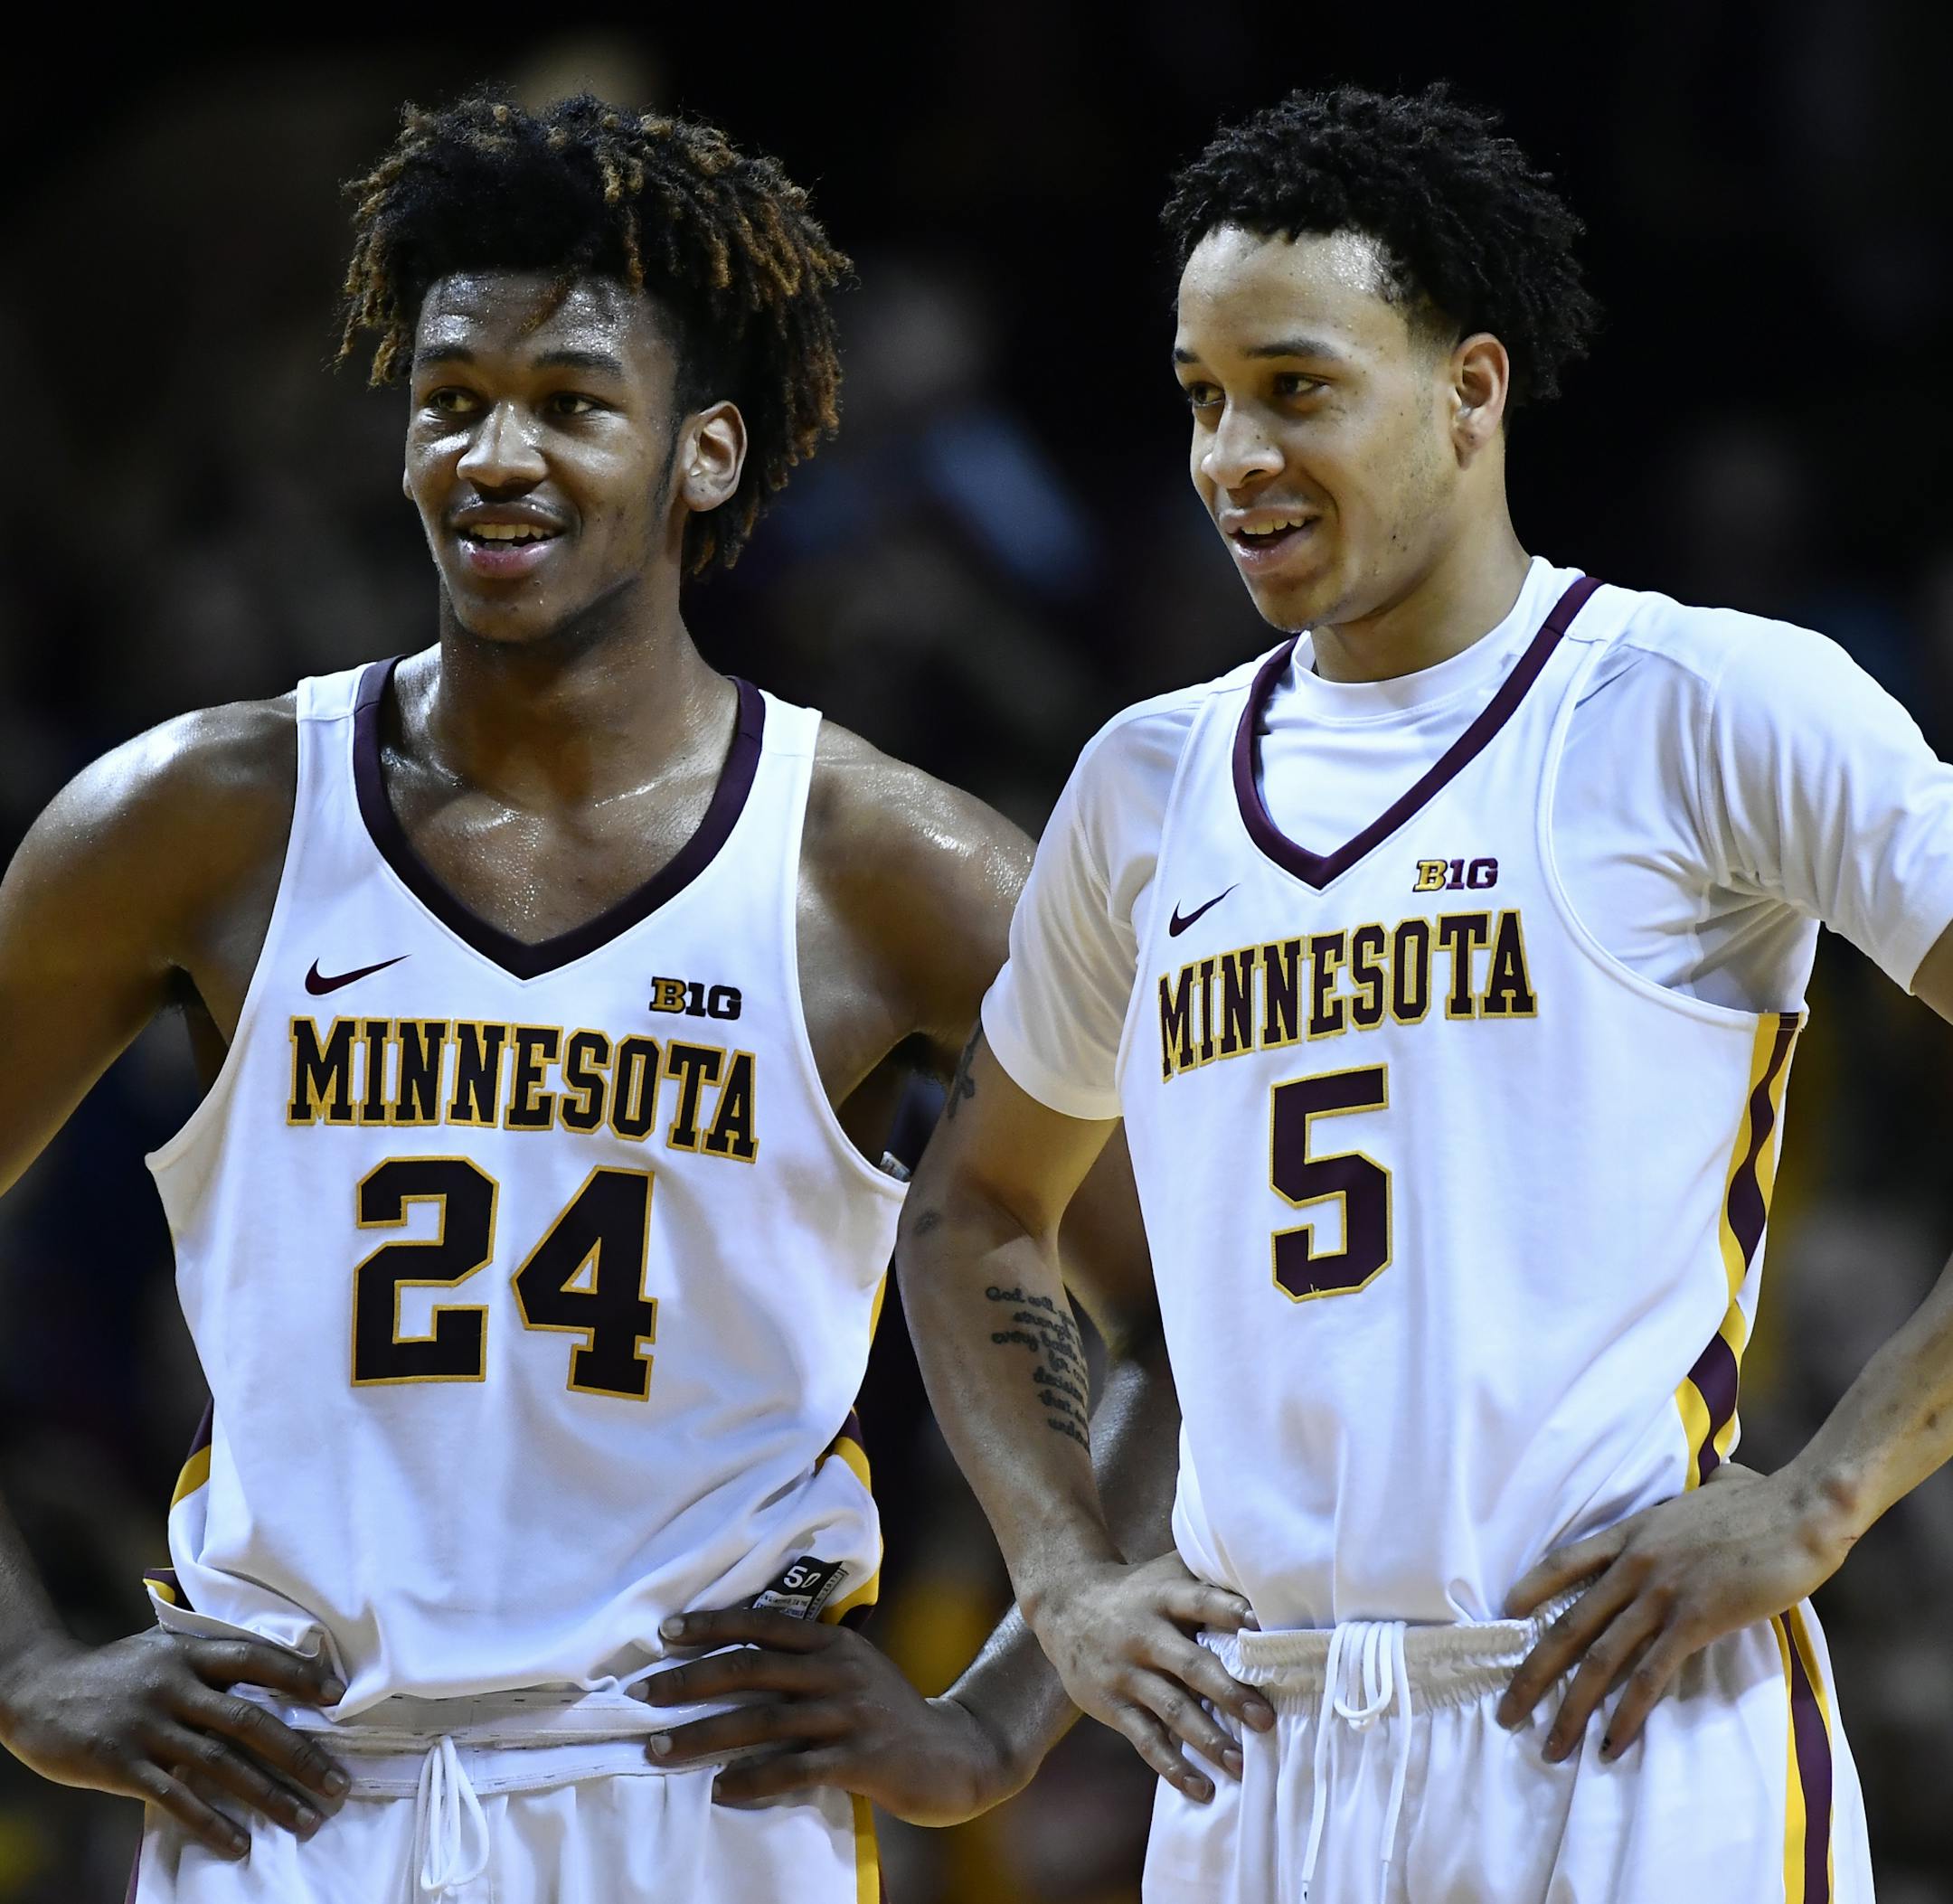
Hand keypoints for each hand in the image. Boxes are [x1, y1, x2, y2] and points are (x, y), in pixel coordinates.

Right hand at [0, 1628, 347, 1857]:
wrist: (38, 1690)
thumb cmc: (113, 1671)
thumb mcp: (161, 1648)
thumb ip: (207, 1658)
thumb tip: (271, 1671)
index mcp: (188, 1652)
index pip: (255, 1659)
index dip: (298, 1675)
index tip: (338, 1697)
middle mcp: (173, 1687)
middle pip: (248, 1721)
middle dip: (299, 1755)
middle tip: (336, 1783)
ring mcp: (148, 1727)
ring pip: (220, 1765)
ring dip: (268, 1795)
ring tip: (305, 1818)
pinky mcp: (123, 1766)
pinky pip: (176, 1798)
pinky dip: (210, 1822)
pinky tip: (239, 1842)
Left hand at [633, 1608, 1017, 1825]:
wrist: (955, 1753)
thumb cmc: (889, 1712)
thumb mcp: (855, 1668)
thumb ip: (809, 1658)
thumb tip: (738, 1653)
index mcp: (835, 1642)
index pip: (763, 1624)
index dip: (713, 1625)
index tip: (666, 1633)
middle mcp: (840, 1670)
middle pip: (752, 1669)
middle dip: (689, 1680)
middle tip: (642, 1693)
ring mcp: (851, 1714)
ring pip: (763, 1720)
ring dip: (704, 1735)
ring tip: (659, 1749)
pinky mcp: (860, 1760)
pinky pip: (794, 1768)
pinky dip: (752, 1778)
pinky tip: (721, 1788)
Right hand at [1022, 1551, 1271, 1802]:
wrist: (1065, 1604)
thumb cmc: (1136, 1590)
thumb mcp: (1165, 1573)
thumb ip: (1206, 1577)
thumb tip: (1267, 1579)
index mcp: (1163, 1596)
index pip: (1200, 1602)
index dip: (1231, 1612)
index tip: (1264, 1629)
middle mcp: (1144, 1633)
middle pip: (1190, 1664)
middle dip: (1228, 1693)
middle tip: (1265, 1719)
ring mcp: (1126, 1672)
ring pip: (1170, 1708)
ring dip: (1207, 1738)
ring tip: (1240, 1764)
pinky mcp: (1112, 1704)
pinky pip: (1145, 1739)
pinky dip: (1173, 1766)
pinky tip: (1201, 1788)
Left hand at [1498, 1463, 1848, 1760]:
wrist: (1800, 1510)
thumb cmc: (1762, 1501)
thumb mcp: (1705, 1492)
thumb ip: (1695, 1496)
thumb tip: (1719, 1478)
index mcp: (1631, 1532)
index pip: (1563, 1562)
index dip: (1530, 1591)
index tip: (1503, 1618)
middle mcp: (1634, 1563)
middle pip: (1568, 1624)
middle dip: (1532, 1673)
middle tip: (1506, 1711)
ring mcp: (1661, 1593)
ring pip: (1599, 1659)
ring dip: (1570, 1708)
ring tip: (1549, 1745)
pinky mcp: (1695, 1621)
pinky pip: (1649, 1676)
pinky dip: (1626, 1715)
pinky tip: (1610, 1744)